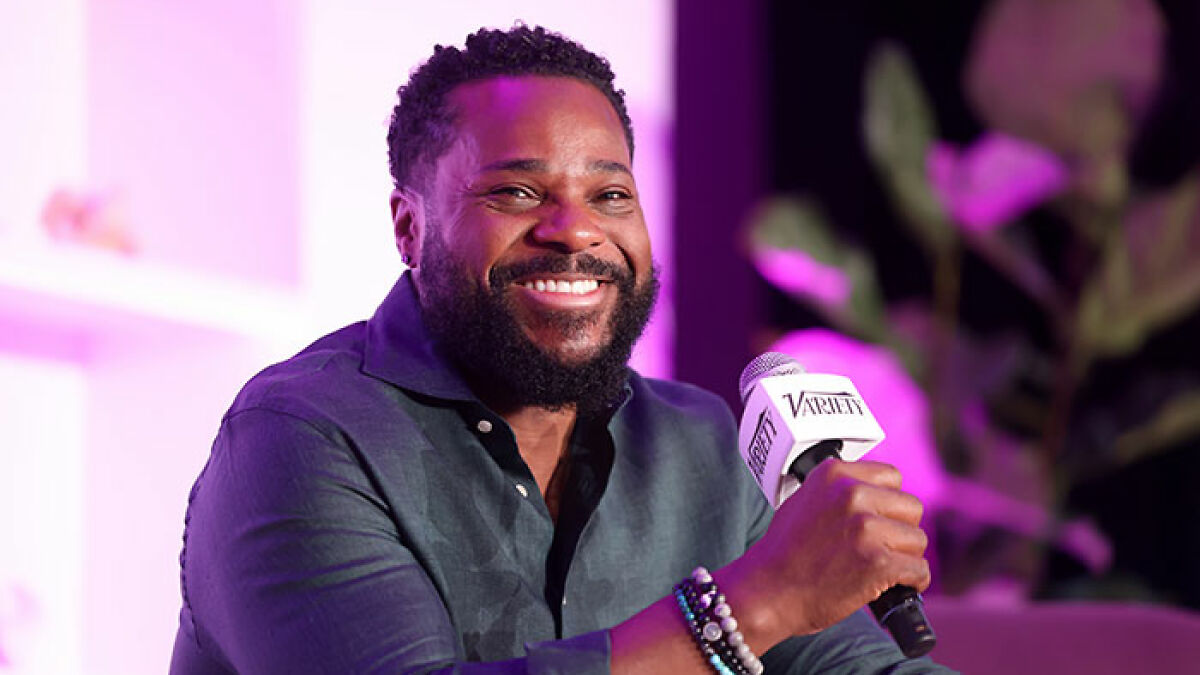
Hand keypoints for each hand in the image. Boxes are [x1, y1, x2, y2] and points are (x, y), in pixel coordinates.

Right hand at [731, 459, 930, 636]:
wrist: (767, 591)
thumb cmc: (784, 553)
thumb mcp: (806, 501)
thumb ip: (841, 492)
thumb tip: (876, 496)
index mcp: (834, 474)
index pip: (892, 476)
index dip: (888, 503)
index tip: (880, 520)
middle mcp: (852, 494)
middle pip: (911, 507)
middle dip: (900, 531)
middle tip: (879, 549)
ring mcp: (866, 527)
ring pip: (918, 540)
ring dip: (904, 558)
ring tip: (880, 570)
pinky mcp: (879, 561)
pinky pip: (919, 570)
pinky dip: (911, 583)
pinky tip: (890, 587)